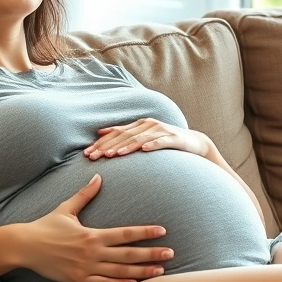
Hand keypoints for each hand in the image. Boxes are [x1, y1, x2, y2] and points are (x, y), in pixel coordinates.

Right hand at [21, 174, 173, 281]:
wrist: (25, 247)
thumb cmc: (46, 226)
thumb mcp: (66, 208)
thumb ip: (84, 194)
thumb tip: (98, 177)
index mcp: (92, 234)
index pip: (125, 233)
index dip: (145, 232)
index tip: (162, 231)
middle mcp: (92, 252)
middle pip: (128, 254)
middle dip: (151, 254)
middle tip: (171, 253)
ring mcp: (86, 268)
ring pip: (120, 271)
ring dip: (142, 271)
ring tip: (160, 270)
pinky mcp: (79, 280)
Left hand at [83, 118, 212, 159]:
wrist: (194, 143)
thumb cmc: (165, 141)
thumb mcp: (143, 136)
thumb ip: (124, 134)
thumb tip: (100, 132)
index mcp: (139, 124)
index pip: (116, 133)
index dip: (101, 143)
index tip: (87, 153)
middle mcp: (148, 124)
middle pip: (125, 136)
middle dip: (109, 146)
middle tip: (95, 157)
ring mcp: (162, 130)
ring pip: (141, 138)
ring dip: (128, 146)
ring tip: (116, 154)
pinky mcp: (174, 138)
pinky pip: (161, 141)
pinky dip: (153, 145)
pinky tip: (145, 150)